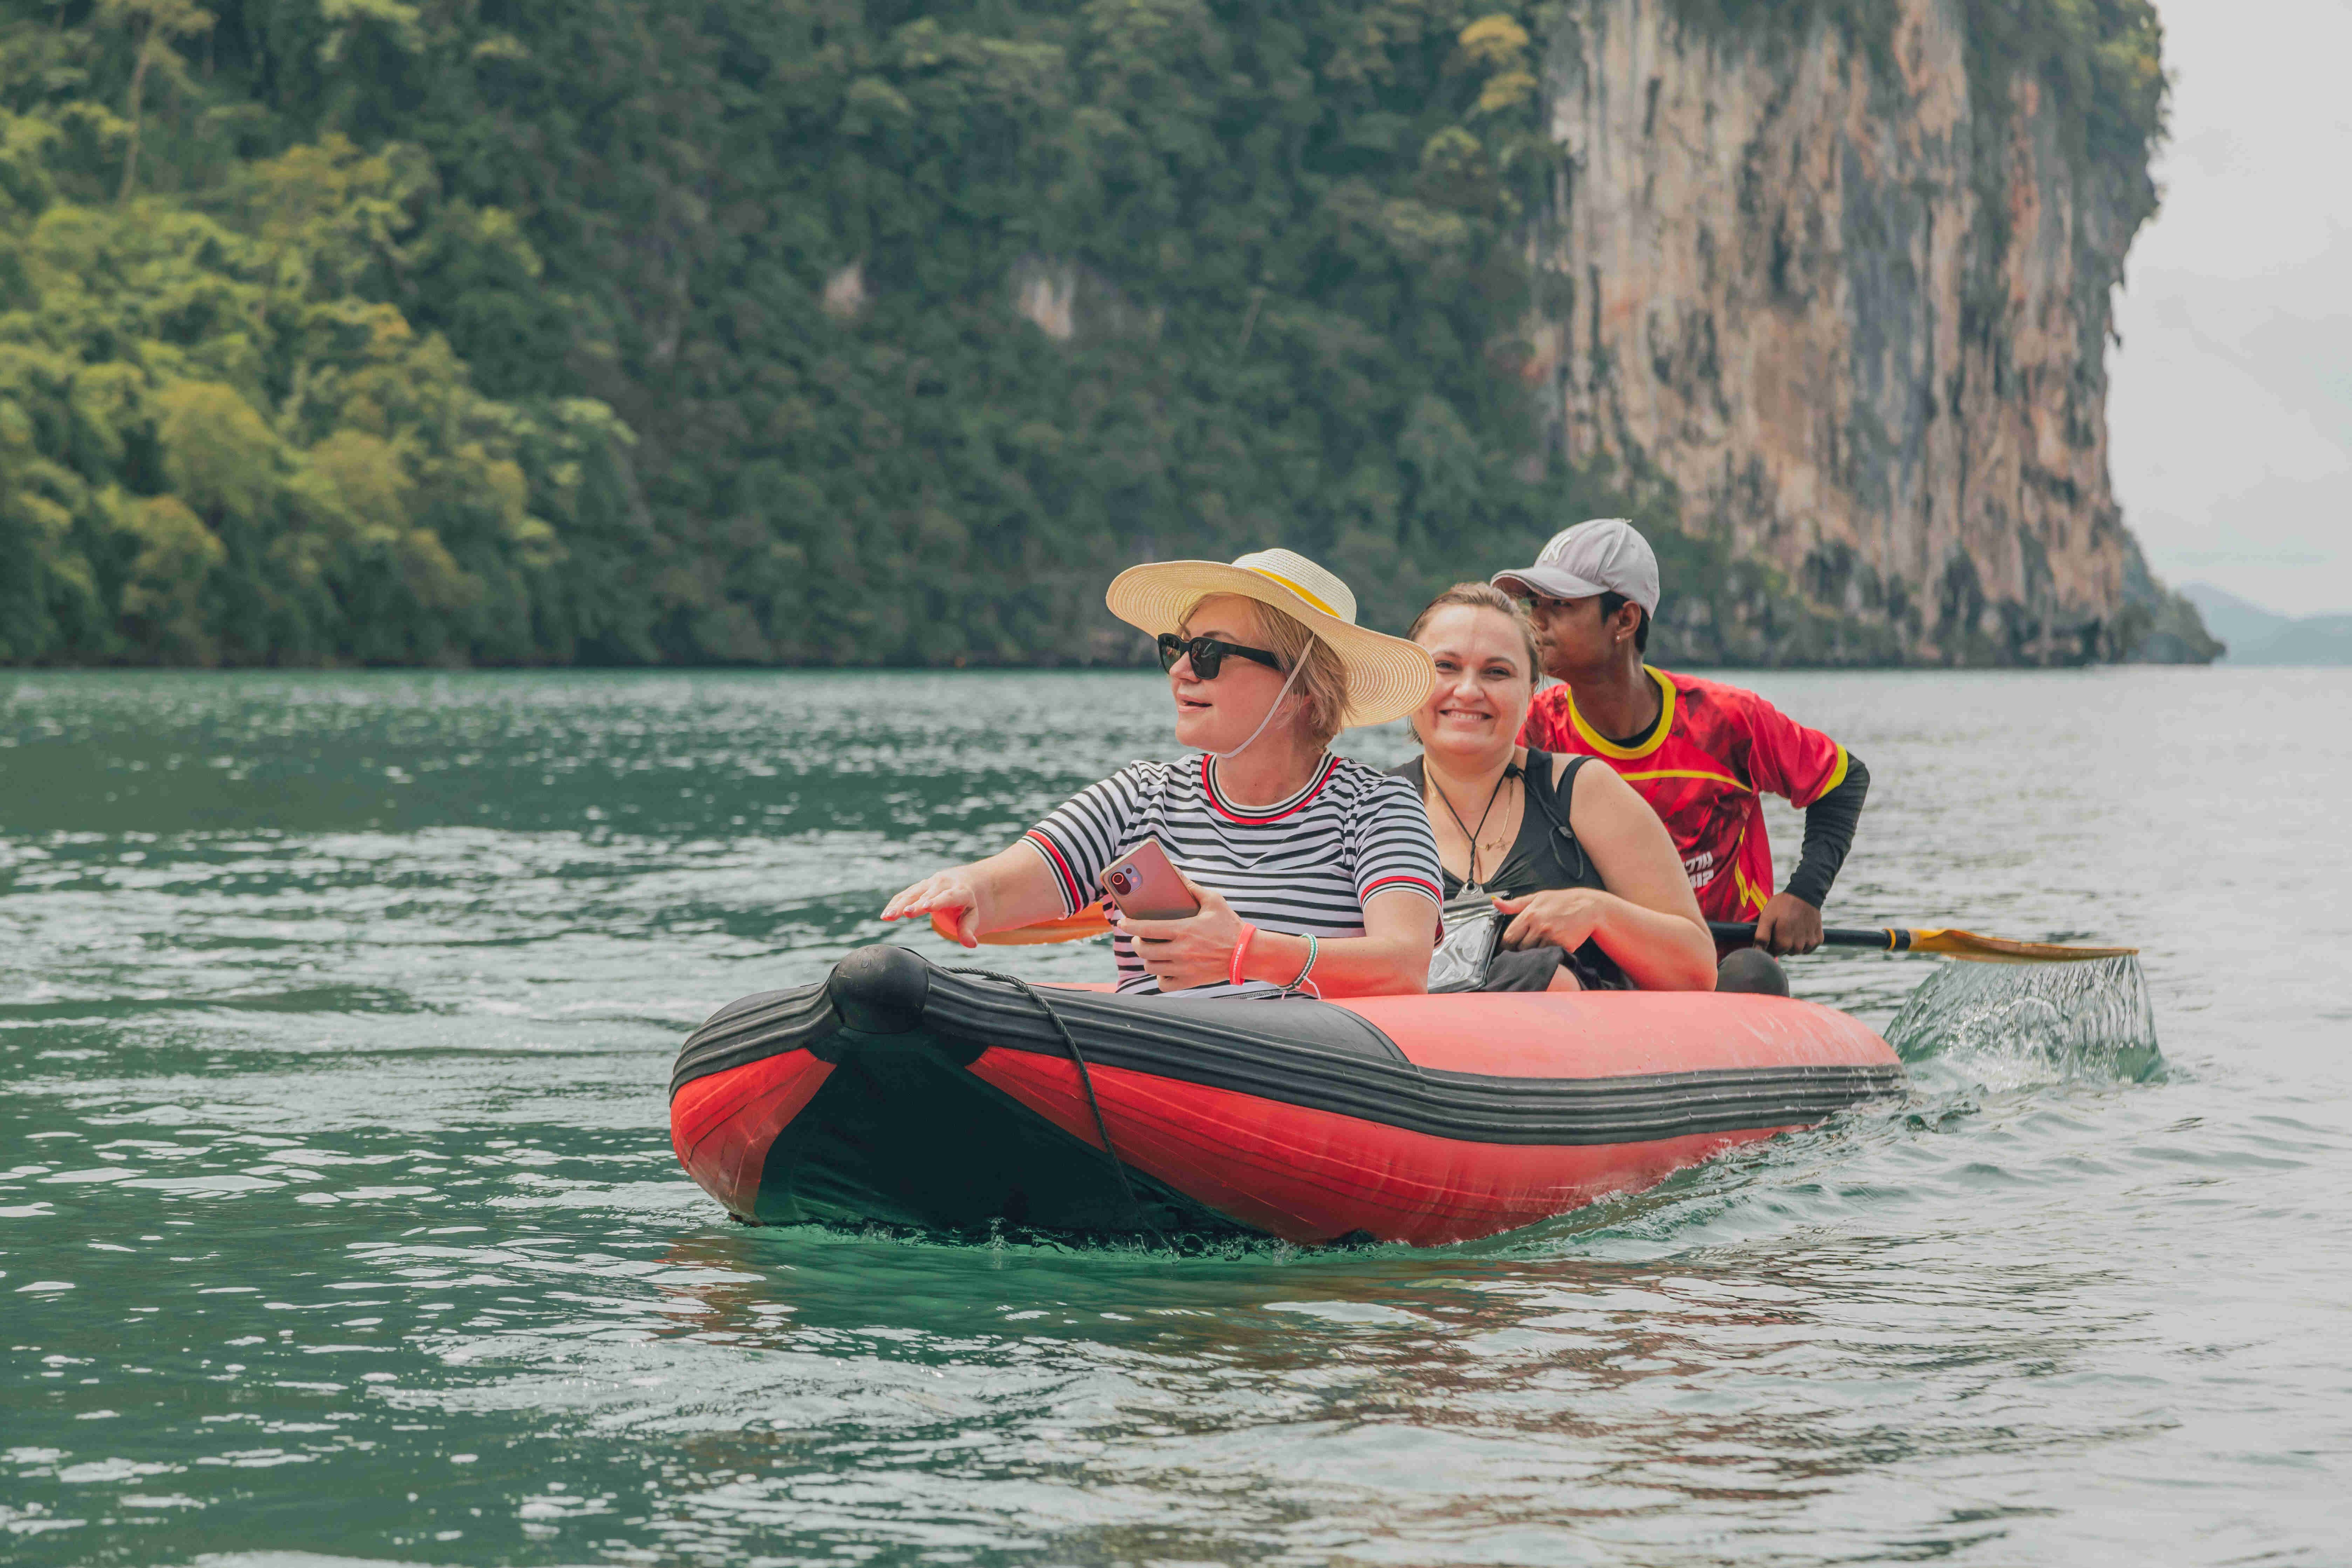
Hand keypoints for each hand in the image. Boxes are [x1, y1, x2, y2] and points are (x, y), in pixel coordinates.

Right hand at [880, 871, 981, 947]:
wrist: (962, 880)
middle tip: (905, 913)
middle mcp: (942, 884)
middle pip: (927, 895)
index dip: (937, 901)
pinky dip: (894, 903)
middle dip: (915, 904)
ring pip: (912, 893)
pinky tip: (885, 914)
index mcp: (959, 890)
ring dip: (899, 905)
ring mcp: (928, 883)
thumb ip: (969, 930)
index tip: (926, 907)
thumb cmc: (967, 902)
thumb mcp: (972, 915)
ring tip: (888, 916)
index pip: (948, 896)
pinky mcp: (918, 887)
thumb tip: (971, 944)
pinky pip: (904, 894)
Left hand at [1110, 876, 1241, 990]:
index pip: (1145, 928)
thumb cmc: (1230, 925)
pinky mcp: (1190, 981)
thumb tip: (1175, 872)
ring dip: (1147, 959)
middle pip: (1144, 950)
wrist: (1248, 953)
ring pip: (1151, 967)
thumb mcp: (1213, 901)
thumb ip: (1192, 887)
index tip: (1122, 922)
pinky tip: (1163, 969)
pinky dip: (1160, 977)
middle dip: (1135, 942)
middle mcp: (1181, 951)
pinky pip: (1164, 984)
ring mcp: (1184, 969)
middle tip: (1138, 938)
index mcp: (1183, 929)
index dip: (1128, 925)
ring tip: (1150, 951)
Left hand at [1493, 888, 1610, 953]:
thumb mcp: (1537, 898)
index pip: (1509, 938)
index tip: (1510, 947)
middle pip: (1520, 949)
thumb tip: (1495, 903)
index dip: (1507, 945)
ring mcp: (1552, 937)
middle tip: (1526, 947)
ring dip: (1535, 954)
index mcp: (1530, 914)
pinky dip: (1549, 955)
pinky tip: (1552, 948)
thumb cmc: (1561, 901)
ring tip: (1540, 947)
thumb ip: (1514, 904)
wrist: (1589, 906)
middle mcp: (1539, 926)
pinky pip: (1550, 956)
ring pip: (1534, 954)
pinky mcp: (1564, 946)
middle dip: (1521, 950)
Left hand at [1753, 892, 1823, 954]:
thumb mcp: (1767, 917)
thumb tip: (1758, 952)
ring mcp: (1810, 944)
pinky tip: (1802, 929)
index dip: (1771, 943)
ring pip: (1797, 951)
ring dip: (1793, 943)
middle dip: (1782, 943)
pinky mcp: (1818, 940)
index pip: (1773, 953)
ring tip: (1792, 927)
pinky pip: (1809, 948)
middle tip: (1782, 927)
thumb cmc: (1783, 905)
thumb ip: (1761, 936)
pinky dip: (1804, 941)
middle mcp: (1798, 947)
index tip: (1772, 931)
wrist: (1805, 893)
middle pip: (1785, 952)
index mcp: (1784, 943)